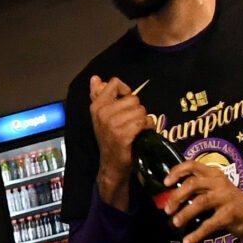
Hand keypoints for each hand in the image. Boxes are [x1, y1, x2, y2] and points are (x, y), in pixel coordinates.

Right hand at [88, 77, 150, 204]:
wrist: (112, 164)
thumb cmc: (109, 138)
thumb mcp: (101, 116)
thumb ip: (98, 95)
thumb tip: (95, 78)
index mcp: (96, 106)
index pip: (114, 84)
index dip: (125, 91)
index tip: (124, 103)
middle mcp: (103, 113)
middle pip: (133, 99)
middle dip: (136, 110)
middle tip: (130, 122)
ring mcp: (112, 123)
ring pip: (141, 111)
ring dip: (143, 120)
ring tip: (135, 129)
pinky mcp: (123, 134)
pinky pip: (144, 122)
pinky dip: (146, 128)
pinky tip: (140, 135)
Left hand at [165, 160, 242, 242]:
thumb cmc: (227, 200)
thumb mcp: (212, 189)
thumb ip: (194, 189)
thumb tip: (167, 199)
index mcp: (213, 174)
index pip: (192, 165)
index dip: (177, 171)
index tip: (165, 183)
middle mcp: (219, 182)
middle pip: (193, 184)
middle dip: (176, 196)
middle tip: (166, 210)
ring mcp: (226, 197)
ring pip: (200, 202)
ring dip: (185, 213)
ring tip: (175, 223)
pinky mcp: (230, 214)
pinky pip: (210, 224)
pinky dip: (197, 234)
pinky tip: (188, 241)